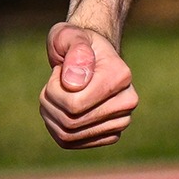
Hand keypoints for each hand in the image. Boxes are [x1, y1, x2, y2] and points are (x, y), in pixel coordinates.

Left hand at [39, 22, 137, 148]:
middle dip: (50, 102)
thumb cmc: (76, 43)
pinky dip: (56, 128)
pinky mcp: (110, 135)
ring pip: (69, 135)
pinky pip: (71, 142)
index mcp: (121, 76)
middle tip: (52, 83)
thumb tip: (74, 83)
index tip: (58, 71)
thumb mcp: (69, 36)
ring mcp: (121, 121)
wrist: (90, 55)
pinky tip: (58, 109)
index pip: (75, 103)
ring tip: (53, 94)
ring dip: (51, 115)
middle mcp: (127, 102)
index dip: (54, 90)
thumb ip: (75, 52)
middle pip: (71, 122)